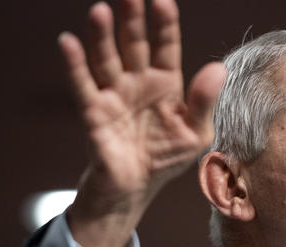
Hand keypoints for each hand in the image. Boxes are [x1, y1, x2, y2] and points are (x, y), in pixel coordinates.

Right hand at [58, 0, 225, 246]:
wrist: (135, 188)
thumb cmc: (166, 158)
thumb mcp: (195, 134)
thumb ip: (204, 102)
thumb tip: (218, 68)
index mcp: (165, 84)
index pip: (165, 46)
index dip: (164, 24)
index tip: (161, 0)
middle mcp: (137, 82)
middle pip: (133, 44)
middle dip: (131, 19)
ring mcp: (114, 95)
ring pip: (107, 59)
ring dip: (102, 36)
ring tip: (100, 11)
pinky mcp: (94, 113)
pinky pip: (83, 86)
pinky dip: (74, 65)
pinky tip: (68, 42)